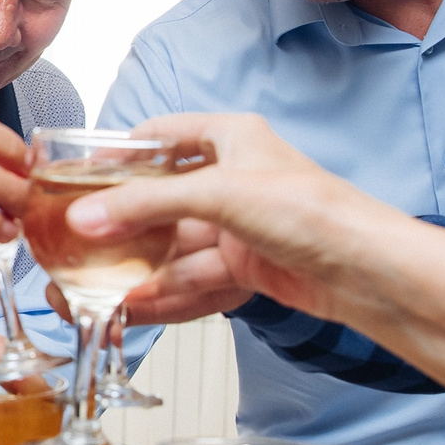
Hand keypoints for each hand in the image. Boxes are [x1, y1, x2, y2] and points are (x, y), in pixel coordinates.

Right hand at [62, 113, 409, 322]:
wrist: (367, 271)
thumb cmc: (317, 212)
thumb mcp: (219, 193)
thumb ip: (147, 205)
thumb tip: (87, 218)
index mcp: (230, 138)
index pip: (160, 136)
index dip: (118, 154)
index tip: (78, 176)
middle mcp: (233, 178)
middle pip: (161, 201)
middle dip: (122, 228)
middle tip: (77, 245)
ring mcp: (239, 226)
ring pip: (173, 248)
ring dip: (136, 271)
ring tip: (91, 289)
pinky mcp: (247, 267)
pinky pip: (192, 280)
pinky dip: (163, 296)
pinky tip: (131, 308)